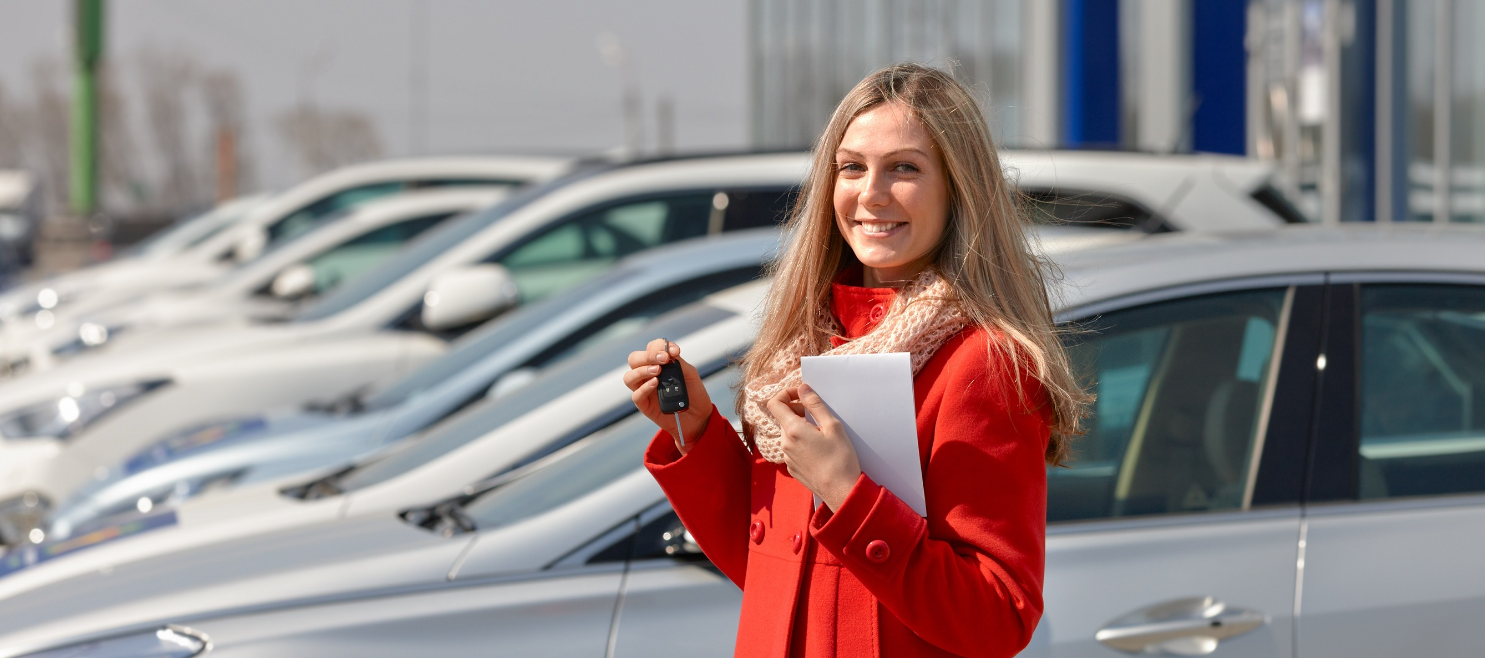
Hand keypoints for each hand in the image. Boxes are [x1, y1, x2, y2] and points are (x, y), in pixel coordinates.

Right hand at [623, 338, 712, 453]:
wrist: (699, 417)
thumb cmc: (693, 393)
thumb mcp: (690, 375)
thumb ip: (679, 362)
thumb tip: (669, 352)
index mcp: (658, 363)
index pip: (651, 348)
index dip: (660, 346)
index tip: (675, 351)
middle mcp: (647, 374)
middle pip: (634, 359)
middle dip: (647, 356)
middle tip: (663, 359)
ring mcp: (644, 389)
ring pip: (629, 376)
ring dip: (642, 370)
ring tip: (657, 370)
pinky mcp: (644, 405)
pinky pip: (636, 395)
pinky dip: (644, 387)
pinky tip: (656, 383)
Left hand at [765, 384, 861, 510]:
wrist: (841, 491)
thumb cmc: (840, 458)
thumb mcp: (832, 426)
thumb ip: (815, 404)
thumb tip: (802, 388)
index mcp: (792, 430)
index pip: (775, 403)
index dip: (786, 394)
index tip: (802, 395)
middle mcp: (785, 443)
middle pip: (783, 418)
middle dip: (797, 411)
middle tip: (817, 415)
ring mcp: (787, 457)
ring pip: (788, 433)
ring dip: (800, 427)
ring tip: (821, 434)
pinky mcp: (792, 468)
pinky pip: (792, 448)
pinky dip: (801, 442)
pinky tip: (818, 449)